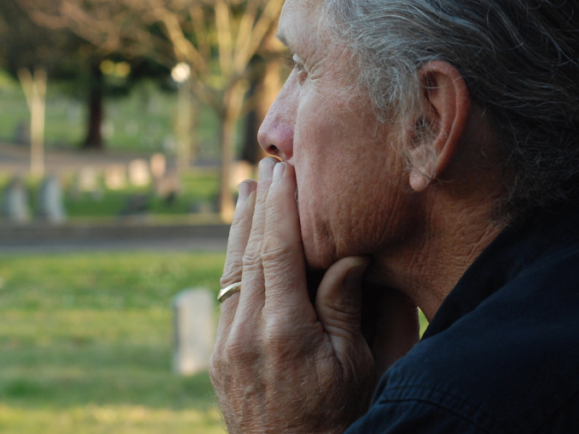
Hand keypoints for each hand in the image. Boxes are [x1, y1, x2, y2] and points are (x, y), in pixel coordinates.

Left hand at [210, 158, 418, 433]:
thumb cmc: (343, 419)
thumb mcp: (360, 365)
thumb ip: (346, 305)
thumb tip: (347, 252)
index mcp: (285, 332)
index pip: (277, 251)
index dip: (280, 206)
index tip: (284, 171)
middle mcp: (246, 335)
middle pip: (246, 254)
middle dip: (255, 208)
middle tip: (261, 169)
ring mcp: (226, 349)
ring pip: (230, 273)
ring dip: (238, 231)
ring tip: (246, 195)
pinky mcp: (219, 360)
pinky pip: (225, 299)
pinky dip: (234, 264)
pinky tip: (241, 247)